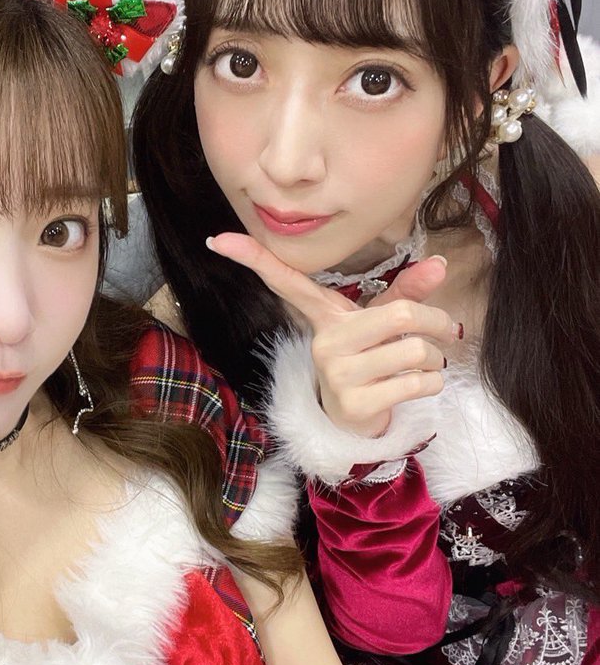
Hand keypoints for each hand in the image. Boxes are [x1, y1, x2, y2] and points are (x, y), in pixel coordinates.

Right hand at [206, 232, 460, 437]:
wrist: (356, 425)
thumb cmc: (371, 363)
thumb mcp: (384, 324)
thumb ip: (409, 293)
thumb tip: (441, 264)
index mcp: (325, 317)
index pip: (286, 282)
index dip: (252, 258)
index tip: (218, 239)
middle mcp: (325, 342)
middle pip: (401, 314)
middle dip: (437, 323)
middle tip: (446, 331)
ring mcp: (337, 374)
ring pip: (417, 351)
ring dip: (436, 359)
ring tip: (425, 365)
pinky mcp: (355, 404)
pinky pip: (416, 383)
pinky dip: (432, 383)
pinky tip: (417, 387)